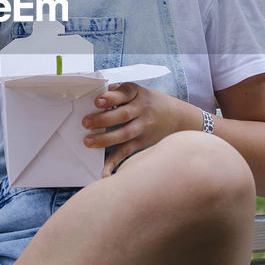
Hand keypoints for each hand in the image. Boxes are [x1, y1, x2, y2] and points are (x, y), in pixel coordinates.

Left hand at [82, 83, 198, 174]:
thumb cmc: (150, 103)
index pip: (125, 93)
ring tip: (88, 142)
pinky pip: (126, 152)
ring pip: (124, 134)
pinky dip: (114, 162)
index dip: (111, 97)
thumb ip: (118, 93)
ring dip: (105, 139)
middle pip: (123, 114)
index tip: (97, 101)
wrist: (177, 118)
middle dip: (103, 119)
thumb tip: (95, 93)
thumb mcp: (139, 92)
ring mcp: (143, 128)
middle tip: (86, 122)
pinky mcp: (141, 143)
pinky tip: (104, 172)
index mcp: (138, 94)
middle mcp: (142, 110)